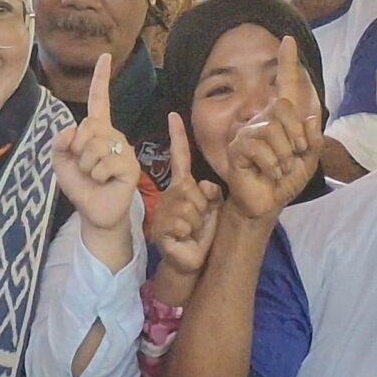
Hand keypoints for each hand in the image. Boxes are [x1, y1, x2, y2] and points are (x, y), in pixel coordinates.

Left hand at [52, 53, 138, 246]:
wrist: (94, 213)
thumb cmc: (80, 186)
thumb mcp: (61, 163)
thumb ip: (59, 144)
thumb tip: (70, 130)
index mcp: (97, 130)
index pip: (99, 100)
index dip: (101, 78)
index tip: (104, 56)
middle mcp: (113, 135)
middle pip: (88, 126)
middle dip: (77, 149)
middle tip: (84, 167)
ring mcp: (123, 149)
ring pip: (94, 146)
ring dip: (86, 166)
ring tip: (94, 176)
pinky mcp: (130, 165)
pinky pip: (104, 163)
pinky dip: (97, 176)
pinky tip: (104, 182)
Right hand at [148, 112, 221, 293]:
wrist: (191, 261)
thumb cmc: (203, 234)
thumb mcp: (214, 208)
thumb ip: (212, 193)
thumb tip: (202, 186)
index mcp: (183, 186)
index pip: (179, 157)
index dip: (177, 137)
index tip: (173, 115)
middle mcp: (171, 195)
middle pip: (193, 190)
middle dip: (204, 209)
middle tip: (199, 223)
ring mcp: (164, 211)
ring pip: (190, 208)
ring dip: (198, 223)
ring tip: (192, 232)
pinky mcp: (162, 228)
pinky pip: (184, 223)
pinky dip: (190, 233)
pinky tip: (184, 239)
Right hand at [221, 44, 324, 221]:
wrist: (267, 203)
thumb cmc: (285, 180)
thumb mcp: (309, 159)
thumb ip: (314, 138)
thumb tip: (310, 116)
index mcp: (281, 120)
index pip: (284, 86)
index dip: (287, 63)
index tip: (288, 40)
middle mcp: (262, 120)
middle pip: (283, 108)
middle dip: (296, 137)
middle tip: (292, 159)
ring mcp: (247, 132)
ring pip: (273, 130)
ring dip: (284, 157)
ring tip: (279, 170)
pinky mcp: (237, 147)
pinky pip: (260, 147)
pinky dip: (272, 165)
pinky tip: (268, 174)